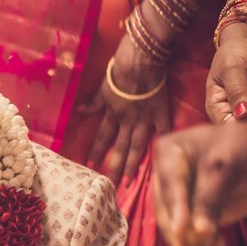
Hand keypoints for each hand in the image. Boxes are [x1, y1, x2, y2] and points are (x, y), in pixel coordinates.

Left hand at [80, 33, 170, 184]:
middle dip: (114, 167)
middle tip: (111, 186)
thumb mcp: (102, 87)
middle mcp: (127, 120)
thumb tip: (80, 111)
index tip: (91, 166)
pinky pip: (164, 129)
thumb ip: (94, 102)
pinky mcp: (161, 111)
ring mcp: (145, 117)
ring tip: (130, 181)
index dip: (96, 152)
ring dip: (133, 164)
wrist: (140, 59)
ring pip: (137, 145)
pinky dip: (164, 142)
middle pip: (119, 148)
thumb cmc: (119, 70)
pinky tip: (166, 157)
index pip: (102, 137)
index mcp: (112, 113)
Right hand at [152, 121, 246, 245]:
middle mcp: (167, 178)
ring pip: (178, 225)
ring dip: (190, 245)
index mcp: (168, 154)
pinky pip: (194, 232)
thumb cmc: (243, 148)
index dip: (175, 209)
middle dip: (178, 234)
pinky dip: (204, 245)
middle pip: (167, 209)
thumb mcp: (225, 166)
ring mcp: (180, 197)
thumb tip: (199, 231)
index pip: (170, 185)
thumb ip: (210, 197)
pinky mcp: (194, 213)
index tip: (181, 231)